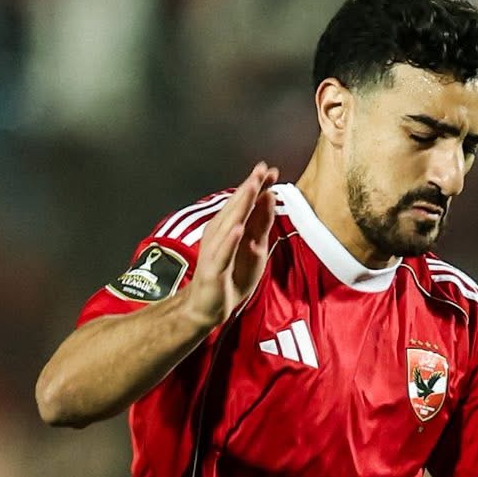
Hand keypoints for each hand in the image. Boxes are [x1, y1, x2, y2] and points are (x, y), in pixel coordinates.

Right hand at [179, 162, 279, 330]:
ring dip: (241, 206)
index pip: (245, 204)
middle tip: (261, 169)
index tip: (270, 170)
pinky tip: (238, 229)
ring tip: (252, 188)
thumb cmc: (230, 277)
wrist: (207, 306)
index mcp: (230, 228)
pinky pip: (223, 254)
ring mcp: (216, 250)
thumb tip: (269, 199)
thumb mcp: (254, 250)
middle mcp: (221, 234)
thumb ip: (260, 225)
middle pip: (237, 208)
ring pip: (230, 224)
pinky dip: (230, 241)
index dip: (257, 187)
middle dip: (250, 188)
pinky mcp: (214, 270)